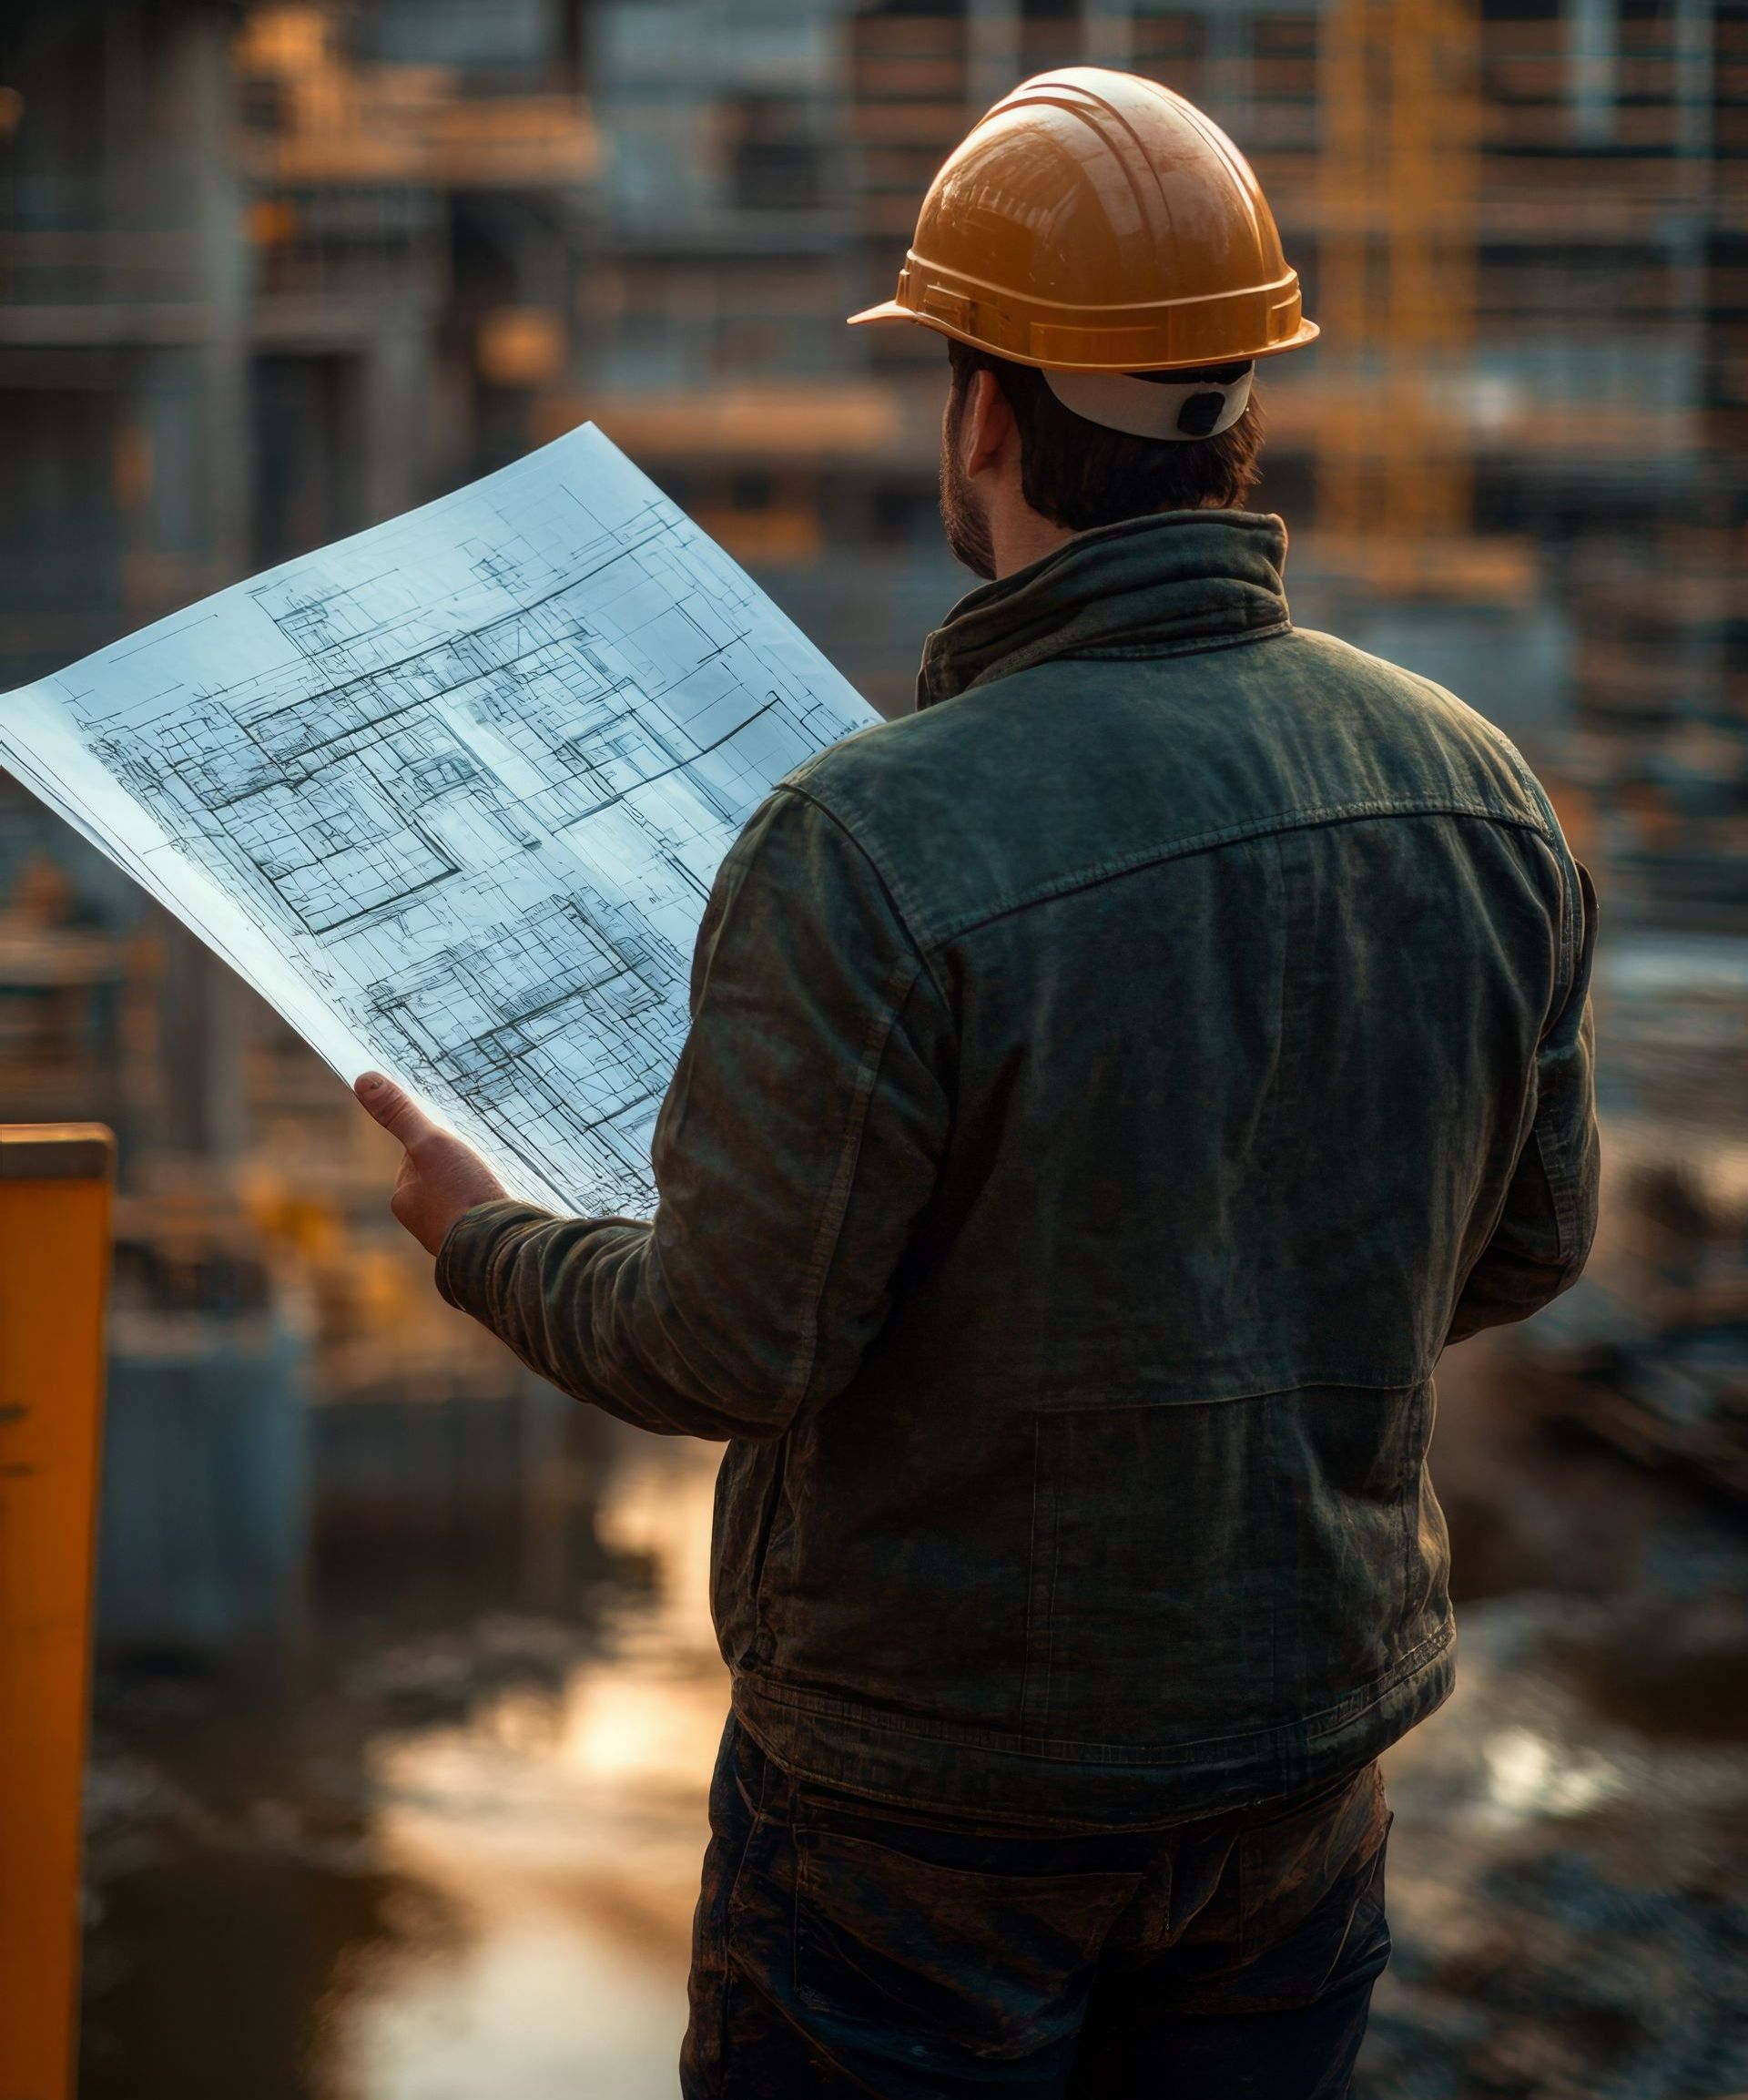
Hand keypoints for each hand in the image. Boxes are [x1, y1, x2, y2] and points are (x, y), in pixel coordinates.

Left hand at [354, 1071, 509, 1255]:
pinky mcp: (477, 1244)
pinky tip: (504, 1200)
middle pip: (439, 1177)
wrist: (497, 1248)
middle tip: (480, 1156)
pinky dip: (489, 1205)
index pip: (416, 1158)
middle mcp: (423, 1220)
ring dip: (476, 1187)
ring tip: (495, 1178)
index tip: (457, 1137)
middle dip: (458, 1166)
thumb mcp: (430, 1144)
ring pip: (461, 1197)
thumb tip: (363, 1079)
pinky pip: (480, 1216)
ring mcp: (451, 1234)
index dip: (437, 1142)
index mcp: (404, 1199)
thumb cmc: (460, 1196)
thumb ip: (401, 1114)